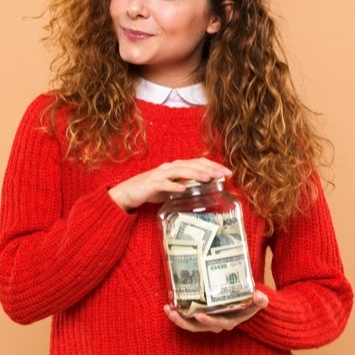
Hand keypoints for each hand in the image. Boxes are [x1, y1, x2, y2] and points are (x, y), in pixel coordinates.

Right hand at [108, 158, 230, 211]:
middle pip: (192, 164)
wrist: (127, 192)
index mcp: (175, 167)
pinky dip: (173, 186)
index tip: (227, 172)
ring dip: (194, 174)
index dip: (213, 166)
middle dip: (209, 168)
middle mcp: (169, 167)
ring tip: (207, 178)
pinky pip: (164, 184)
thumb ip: (184, 187)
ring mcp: (160, 174)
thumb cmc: (150, 190)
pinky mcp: (151, 184)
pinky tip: (183, 189)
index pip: (197, 163)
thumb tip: (202, 191)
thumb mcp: (171, 188)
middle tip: (223, 174)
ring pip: (180, 171)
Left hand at [164, 291, 268, 333]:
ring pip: (190, 324)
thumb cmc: (251, 304)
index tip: (200, 315)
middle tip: (174, 313)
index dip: (209, 321)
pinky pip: (187, 319)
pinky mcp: (200, 316)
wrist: (246, 306)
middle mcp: (216, 324)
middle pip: (198, 327)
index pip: (219, 324)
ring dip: (177, 319)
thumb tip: (259, 296)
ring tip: (167, 309)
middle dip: (185, 322)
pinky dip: (178, 314)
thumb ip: (261, 301)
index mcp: (229, 321)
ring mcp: (207, 322)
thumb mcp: (259, 302)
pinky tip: (169, 305)